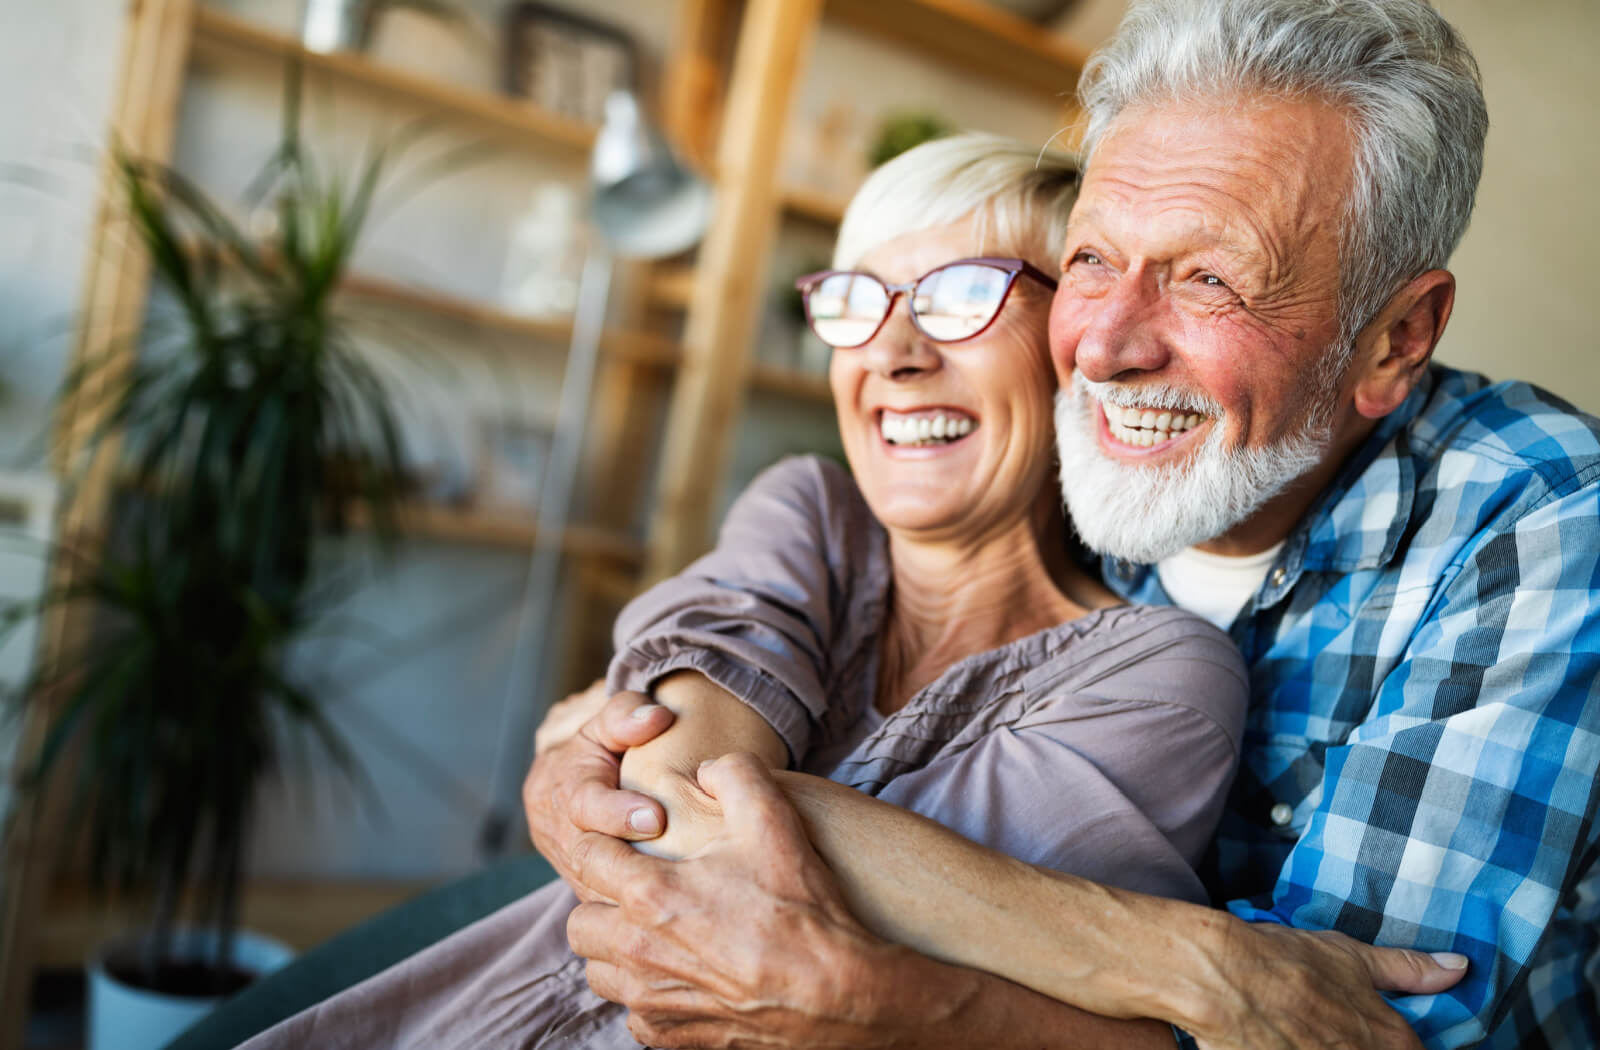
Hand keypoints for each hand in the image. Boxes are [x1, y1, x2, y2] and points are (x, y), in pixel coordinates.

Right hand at [522, 688, 675, 900]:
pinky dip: (642, 916)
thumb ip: (626, 716)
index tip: (656, 817)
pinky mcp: (593, 896)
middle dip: (632, 861)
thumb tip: (656, 717)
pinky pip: (615, 914)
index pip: (584, 805)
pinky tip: (678, 915)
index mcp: (562, 791)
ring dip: (638, 897)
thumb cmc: (601, 751)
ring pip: (602, 894)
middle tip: (677, 860)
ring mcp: (575, 872)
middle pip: (591, 858)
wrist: (571, 790)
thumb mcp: (607, 725)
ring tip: (684, 894)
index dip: (617, 813)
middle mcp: (563, 837)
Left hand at [566, 753, 929, 1048]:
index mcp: (650, 895)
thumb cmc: (802, 908)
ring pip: (598, 971)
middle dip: (599, 900)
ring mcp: (651, 1000)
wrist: (837, 993)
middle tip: (636, 888)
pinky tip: (679, 976)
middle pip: (579, 921)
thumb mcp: (773, 820)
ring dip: (615, 950)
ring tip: (652, 932)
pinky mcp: (671, 1036)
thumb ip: (734, 774)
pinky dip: (645, 996)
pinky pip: (632, 1015)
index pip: (587, 855)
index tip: (625, 839)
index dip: (602, 839)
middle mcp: (638, 951)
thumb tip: (708, 768)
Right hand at [1190, 920, 1468, 1049]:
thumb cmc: (1283, 960)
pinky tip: (1287, 1040)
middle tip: (1325, 1027)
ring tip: (1303, 1032)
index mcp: (1392, 1040)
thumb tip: (1458, 968)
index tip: (1374, 1032)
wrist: (1220, 976)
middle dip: (1355, 1042)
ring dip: (1326, 1045)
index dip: (1396, 1043)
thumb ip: (1407, 969)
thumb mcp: (1349, 956)